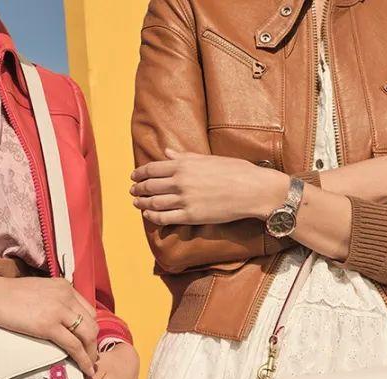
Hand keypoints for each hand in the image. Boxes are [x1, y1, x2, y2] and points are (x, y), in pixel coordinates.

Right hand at [0, 270, 98, 376]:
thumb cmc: (6, 295)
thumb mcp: (37, 291)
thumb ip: (52, 301)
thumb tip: (58, 319)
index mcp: (64, 286)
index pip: (88, 310)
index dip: (90, 328)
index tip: (88, 341)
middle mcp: (66, 296)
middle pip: (92, 323)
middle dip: (94, 342)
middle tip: (90, 356)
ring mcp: (59, 310)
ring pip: (88, 335)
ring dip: (91, 352)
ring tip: (89, 365)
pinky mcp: (49, 326)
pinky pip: (74, 345)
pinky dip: (83, 359)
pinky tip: (85, 368)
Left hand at [131, 149, 288, 224]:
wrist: (253, 190)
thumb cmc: (236, 171)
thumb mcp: (208, 159)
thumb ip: (185, 157)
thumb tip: (167, 152)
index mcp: (184, 165)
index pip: (152, 169)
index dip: (140, 173)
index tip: (134, 176)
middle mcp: (180, 182)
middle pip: (150, 186)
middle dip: (138, 189)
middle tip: (133, 191)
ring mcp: (184, 200)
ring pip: (154, 203)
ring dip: (142, 203)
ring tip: (136, 203)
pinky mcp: (191, 216)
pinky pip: (165, 218)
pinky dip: (153, 217)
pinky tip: (148, 215)